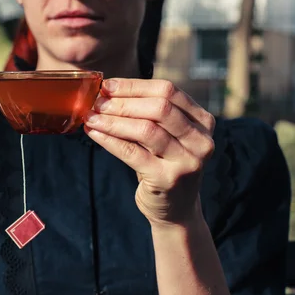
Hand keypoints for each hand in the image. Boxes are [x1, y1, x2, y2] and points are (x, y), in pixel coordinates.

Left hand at [84, 78, 215, 226]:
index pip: (168, 91)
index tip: (107, 85)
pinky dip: (110, 140)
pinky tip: (94, 133)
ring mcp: (187, 161)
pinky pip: (133, 153)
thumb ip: (148, 114)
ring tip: (91, 117)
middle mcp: (201, 140)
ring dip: (113, 121)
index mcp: (203, 121)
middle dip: (123, 102)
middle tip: (97, 101)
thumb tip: (107, 92)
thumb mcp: (166, 136)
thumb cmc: (165, 165)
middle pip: (159, 108)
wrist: (176, 209)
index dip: (134, 86)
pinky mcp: (168, 179)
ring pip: (146, 130)